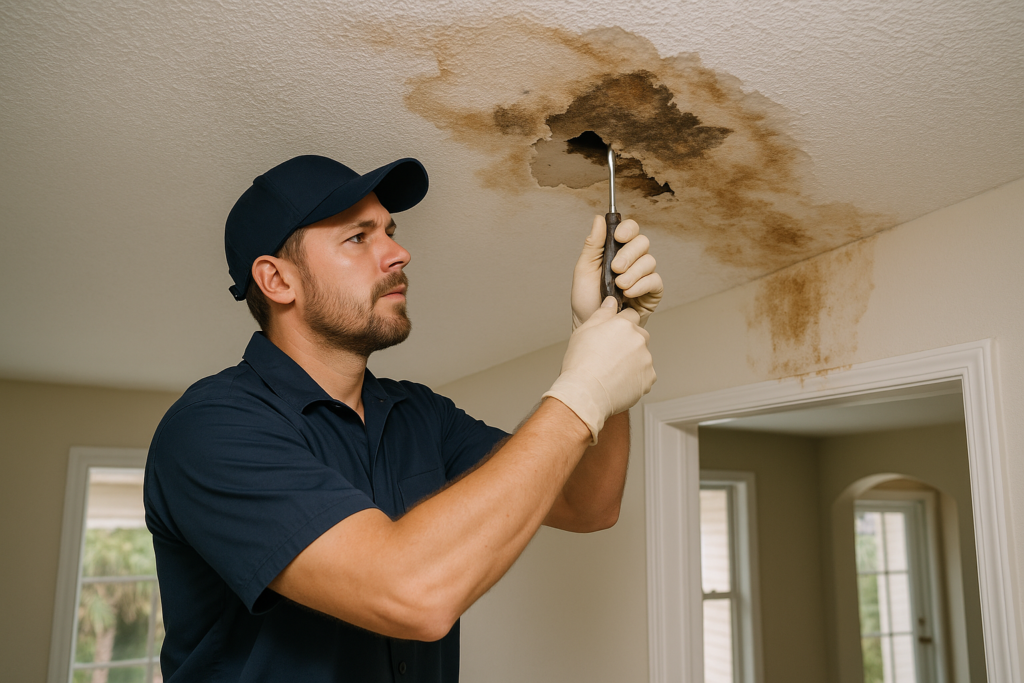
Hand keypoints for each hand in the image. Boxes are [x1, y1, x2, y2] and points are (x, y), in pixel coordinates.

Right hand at [543, 298, 656, 443]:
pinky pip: (644, 374)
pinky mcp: (648, 379)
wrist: (585, 393)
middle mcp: (639, 340)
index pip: (630, 315)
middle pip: (638, 336)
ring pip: (641, 356)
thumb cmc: (580, 364)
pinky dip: (634, 377)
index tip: (613, 333)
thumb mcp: (584, 331)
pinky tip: (617, 381)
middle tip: (609, 355)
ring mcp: (646, 360)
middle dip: (627, 342)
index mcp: (624, 325)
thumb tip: (611, 302)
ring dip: (631, 361)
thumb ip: (602, 314)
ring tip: (610, 371)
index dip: (621, 323)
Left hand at [571, 215, 663, 329]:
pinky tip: (628, 294)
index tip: (618, 237)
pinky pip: (655, 281)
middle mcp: (632, 261)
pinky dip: (641, 285)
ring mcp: (643, 276)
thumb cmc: (586, 301)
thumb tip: (599, 219)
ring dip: (632, 273)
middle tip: (615, 269)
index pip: (630, 230)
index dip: (627, 229)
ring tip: (619, 287)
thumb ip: (593, 245)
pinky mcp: (652, 292)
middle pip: (642, 242)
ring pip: (649, 261)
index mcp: (616, 251)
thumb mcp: (584, 270)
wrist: (592, 326)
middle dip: (628, 254)